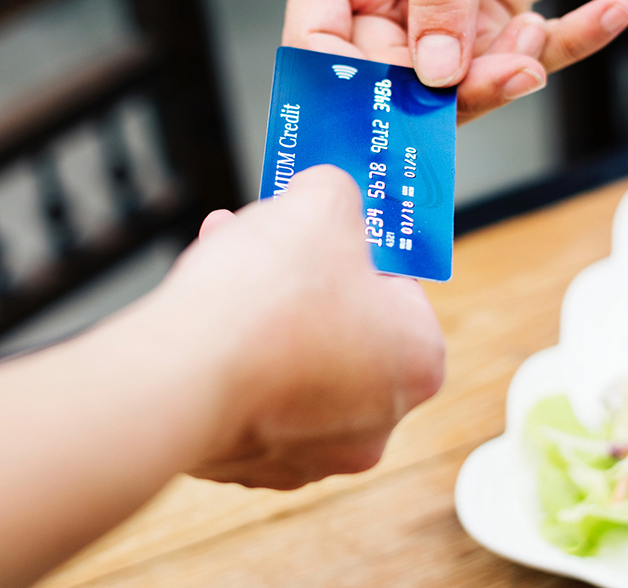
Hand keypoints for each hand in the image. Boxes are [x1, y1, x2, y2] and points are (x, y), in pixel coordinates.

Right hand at [159, 166, 444, 488]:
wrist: (179, 375)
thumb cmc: (269, 298)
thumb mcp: (322, 203)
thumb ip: (337, 191)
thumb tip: (327, 194)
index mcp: (419, 361)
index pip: (402, 291)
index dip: (362, 252)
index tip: (331, 233)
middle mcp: (377, 420)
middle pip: (345, 325)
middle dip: (306, 275)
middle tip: (274, 238)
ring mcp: (314, 452)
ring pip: (294, 358)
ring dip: (264, 307)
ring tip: (227, 256)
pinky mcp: (252, 465)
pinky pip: (250, 394)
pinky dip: (233, 356)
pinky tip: (206, 314)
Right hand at [284, 0, 627, 122]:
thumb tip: (435, 71)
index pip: (319, 43)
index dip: (352, 86)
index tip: (404, 105)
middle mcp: (378, 2)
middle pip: (394, 80)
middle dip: (456, 88)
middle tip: (513, 72)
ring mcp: (432, 25)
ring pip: (456, 87)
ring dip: (508, 71)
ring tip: (540, 33)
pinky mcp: (483, 34)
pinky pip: (519, 60)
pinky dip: (567, 43)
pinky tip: (609, 15)